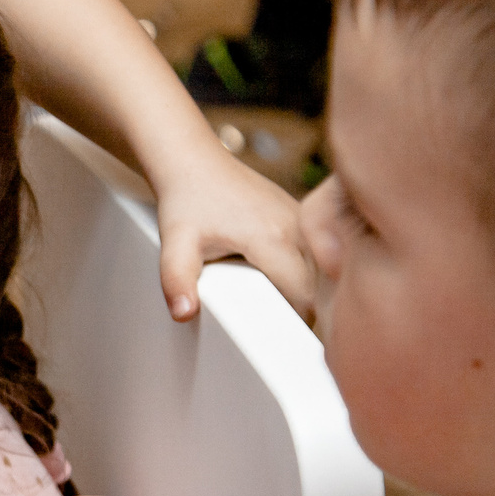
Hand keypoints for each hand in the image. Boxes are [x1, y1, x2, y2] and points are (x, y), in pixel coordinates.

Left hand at [150, 142, 315, 320]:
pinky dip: (303, 264)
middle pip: (315, 283)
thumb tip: (183, 313)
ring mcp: (301, 217)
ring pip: (319, 265)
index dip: (294, 319)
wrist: (193, 162)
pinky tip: (279, 272)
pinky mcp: (299, 212)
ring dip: (304, 284)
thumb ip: (176, 280)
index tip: (278, 334)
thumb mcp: (175, 243)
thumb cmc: (187, 201)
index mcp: (274, 238)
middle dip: (301, 305)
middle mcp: (296, 226)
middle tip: (274, 321)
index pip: (303, 295)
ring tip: (276, 297)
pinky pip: (313, 247)